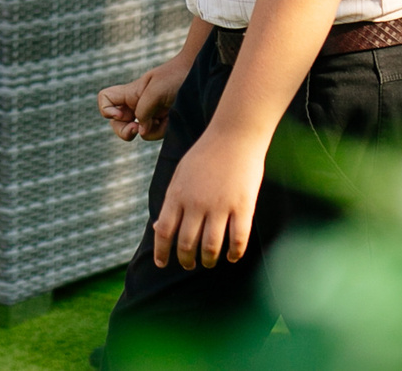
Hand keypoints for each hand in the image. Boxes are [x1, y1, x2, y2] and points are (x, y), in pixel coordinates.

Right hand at [98, 53, 189, 143]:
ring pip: (138, 132)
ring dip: (150, 131)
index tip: (121, 114)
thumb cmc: (176, 76)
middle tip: (136, 129)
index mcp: (131, 93)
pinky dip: (162, 131)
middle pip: (117, 123)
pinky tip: (170, 121)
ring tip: (163, 121)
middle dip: (123, 131)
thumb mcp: (156, 90)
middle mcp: (136, 104)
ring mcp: (149, 114)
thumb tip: (141, 130)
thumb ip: (144, 110)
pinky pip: (154, 134)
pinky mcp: (162, 122)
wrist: (199, 75)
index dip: (106, 110)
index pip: (106, 100)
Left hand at [151, 130, 267, 269]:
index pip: (164, 231)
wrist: (234, 135)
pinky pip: (238, 239)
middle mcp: (196, 203)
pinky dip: (234, 253)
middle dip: (185, 260)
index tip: (161, 263)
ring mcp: (220, 206)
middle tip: (188, 265)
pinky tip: (232, 256)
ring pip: (211, 247)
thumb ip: (171, 202)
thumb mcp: (180, 174)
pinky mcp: (242, 206)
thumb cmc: (206, 154)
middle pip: (186, 243)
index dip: (162, 252)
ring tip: (209, 262)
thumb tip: (159, 229)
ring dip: (208, 260)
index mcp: (177, 194)